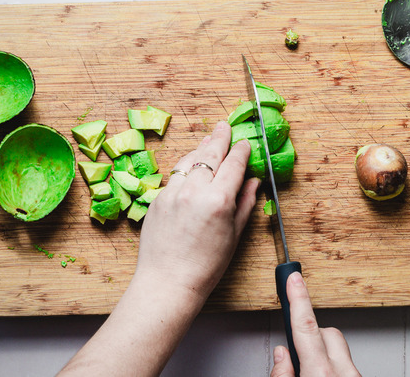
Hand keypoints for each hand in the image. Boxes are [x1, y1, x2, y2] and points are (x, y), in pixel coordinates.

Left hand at [136, 120, 260, 301]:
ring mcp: (172, 193)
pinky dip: (185, 168)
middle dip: (219, 138)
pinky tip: (190, 166)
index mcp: (218, 200)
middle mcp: (194, 191)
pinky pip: (174, 176)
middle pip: (209, 154)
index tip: (245, 143)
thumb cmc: (206, 266)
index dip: (241, 150)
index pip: (233, 164)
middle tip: (224, 126)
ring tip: (208, 140)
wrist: (168, 282)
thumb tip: (253, 182)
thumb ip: (244, 204)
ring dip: (200, 148)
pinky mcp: (157, 199)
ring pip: (188, 160)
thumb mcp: (234, 235)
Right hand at [271, 272, 360, 376]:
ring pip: (339, 348)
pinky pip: (347, 364)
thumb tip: (282, 355)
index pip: (306, 326)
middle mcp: (343, 373)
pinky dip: (333, 367)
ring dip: (323, 353)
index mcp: (320, 374)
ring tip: (310, 371)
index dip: (298, 298)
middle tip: (297, 354)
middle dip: (311, 335)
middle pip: (327, 333)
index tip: (294, 278)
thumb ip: (282, 375)